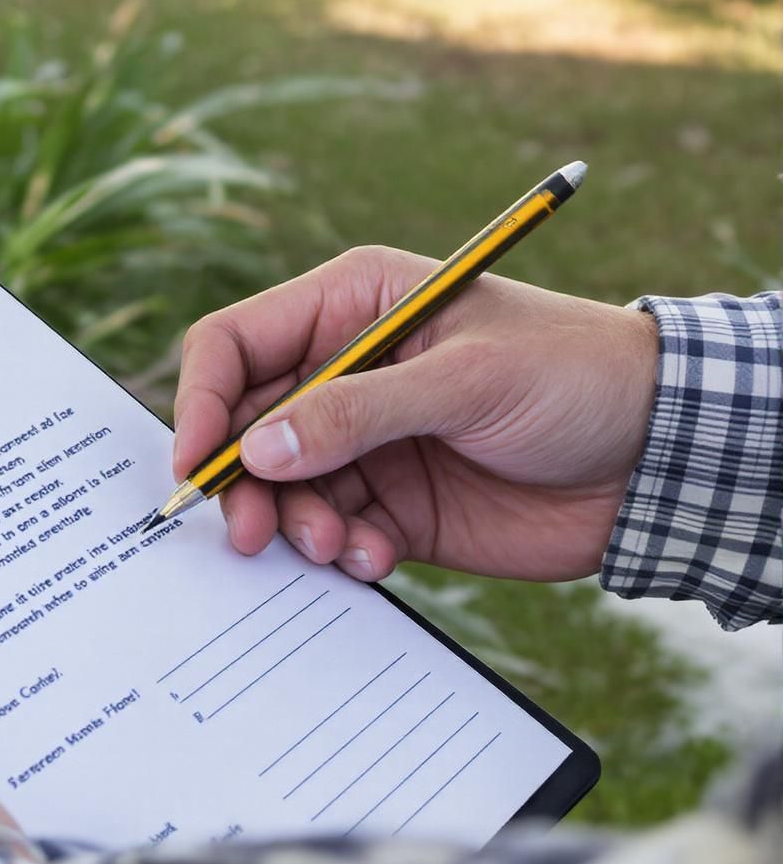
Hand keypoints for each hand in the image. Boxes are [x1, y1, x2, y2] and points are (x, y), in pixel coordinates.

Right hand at [177, 246, 658, 582]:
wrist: (665, 456)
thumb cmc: (577, 376)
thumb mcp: (468, 380)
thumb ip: (358, 412)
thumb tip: (258, 449)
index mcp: (352, 306)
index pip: (236, 344)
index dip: (202, 400)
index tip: (197, 462)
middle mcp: (344, 373)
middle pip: (243, 426)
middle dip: (241, 481)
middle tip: (251, 530)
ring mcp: (366, 443)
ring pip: (280, 490)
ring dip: (294, 524)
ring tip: (336, 543)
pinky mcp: (392, 505)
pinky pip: (331, 533)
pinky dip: (341, 552)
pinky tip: (378, 556)